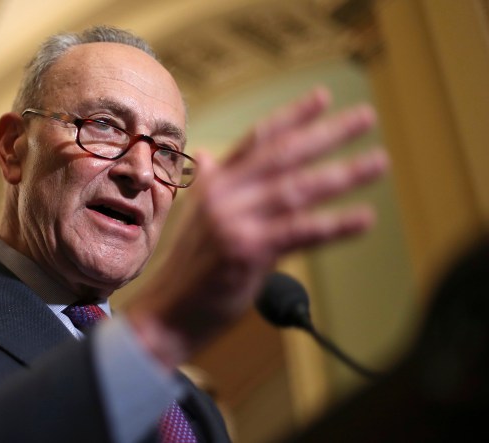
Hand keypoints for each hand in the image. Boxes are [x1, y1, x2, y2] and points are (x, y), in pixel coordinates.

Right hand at [127, 87, 388, 368]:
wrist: (167, 312)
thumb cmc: (188, 270)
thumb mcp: (197, 218)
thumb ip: (212, 185)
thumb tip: (210, 157)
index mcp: (213, 184)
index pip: (257, 140)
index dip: (292, 117)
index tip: (323, 97)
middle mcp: (222, 195)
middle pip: (283, 156)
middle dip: (328, 134)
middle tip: (365, 117)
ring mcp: (233, 221)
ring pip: (297, 189)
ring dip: (343, 175)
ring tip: (378, 162)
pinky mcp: (246, 250)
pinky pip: (300, 232)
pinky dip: (334, 225)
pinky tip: (364, 218)